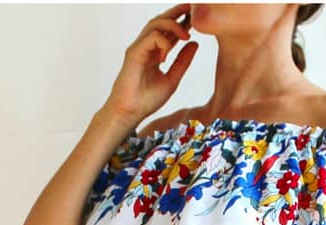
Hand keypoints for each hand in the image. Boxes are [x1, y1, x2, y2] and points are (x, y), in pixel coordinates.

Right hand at [104, 4, 198, 125]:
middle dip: (177, 11)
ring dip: (173, 24)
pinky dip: (164, 42)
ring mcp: (139, 47)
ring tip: (186, 33)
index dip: (182, 22)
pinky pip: (152, 37)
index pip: (168, 30)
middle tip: (192, 7)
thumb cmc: (146, 100)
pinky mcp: (134, 52)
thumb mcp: (172, 80)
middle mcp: (146, 46)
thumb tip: (195, 44)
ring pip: (155, 23)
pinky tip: (168, 55)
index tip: (196, 19)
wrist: (129, 113)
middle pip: (161, 20)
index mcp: (154, 52)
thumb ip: (182, 62)